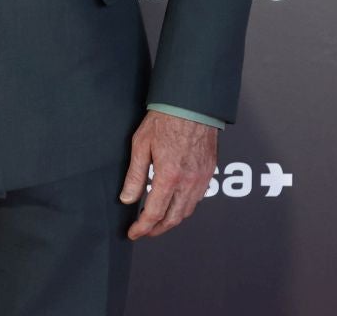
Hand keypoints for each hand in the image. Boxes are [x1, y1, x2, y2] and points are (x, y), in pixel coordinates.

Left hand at [120, 110, 217, 239]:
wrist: (191, 105)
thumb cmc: (164, 120)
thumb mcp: (140, 145)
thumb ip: (135, 176)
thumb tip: (127, 199)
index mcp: (169, 176)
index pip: (154, 213)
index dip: (142, 227)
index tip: (133, 233)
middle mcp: (188, 182)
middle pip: (173, 218)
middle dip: (157, 229)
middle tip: (144, 231)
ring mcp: (201, 178)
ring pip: (187, 211)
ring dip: (172, 220)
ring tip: (158, 221)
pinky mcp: (209, 172)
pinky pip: (197, 198)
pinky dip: (184, 207)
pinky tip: (175, 203)